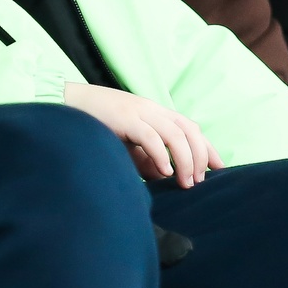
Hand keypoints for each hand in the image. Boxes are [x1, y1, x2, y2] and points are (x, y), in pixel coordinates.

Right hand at [65, 83, 219, 185]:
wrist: (67, 106)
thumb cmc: (97, 126)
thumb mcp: (127, 145)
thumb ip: (146, 159)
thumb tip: (164, 176)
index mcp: (154, 113)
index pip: (190, 128)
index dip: (207, 147)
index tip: (219, 169)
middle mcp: (151, 109)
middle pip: (188, 129)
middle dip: (199, 156)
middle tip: (199, 181)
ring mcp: (138, 112)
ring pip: (174, 134)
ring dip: (185, 159)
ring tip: (186, 182)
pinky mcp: (125, 119)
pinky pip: (150, 136)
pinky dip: (160, 155)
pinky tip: (164, 173)